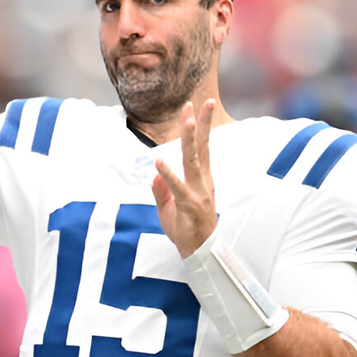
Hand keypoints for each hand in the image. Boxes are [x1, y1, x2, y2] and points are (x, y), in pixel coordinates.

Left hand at [151, 99, 217, 257]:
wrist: (200, 253)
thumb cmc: (186, 229)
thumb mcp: (169, 207)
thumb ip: (162, 190)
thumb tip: (154, 175)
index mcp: (201, 179)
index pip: (201, 147)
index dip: (199, 127)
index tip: (195, 107)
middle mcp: (203, 181)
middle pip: (201, 147)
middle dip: (199, 124)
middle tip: (197, 103)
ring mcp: (198, 192)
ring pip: (194, 161)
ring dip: (190, 140)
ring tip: (187, 121)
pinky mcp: (189, 205)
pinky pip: (178, 187)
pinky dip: (168, 174)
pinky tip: (159, 162)